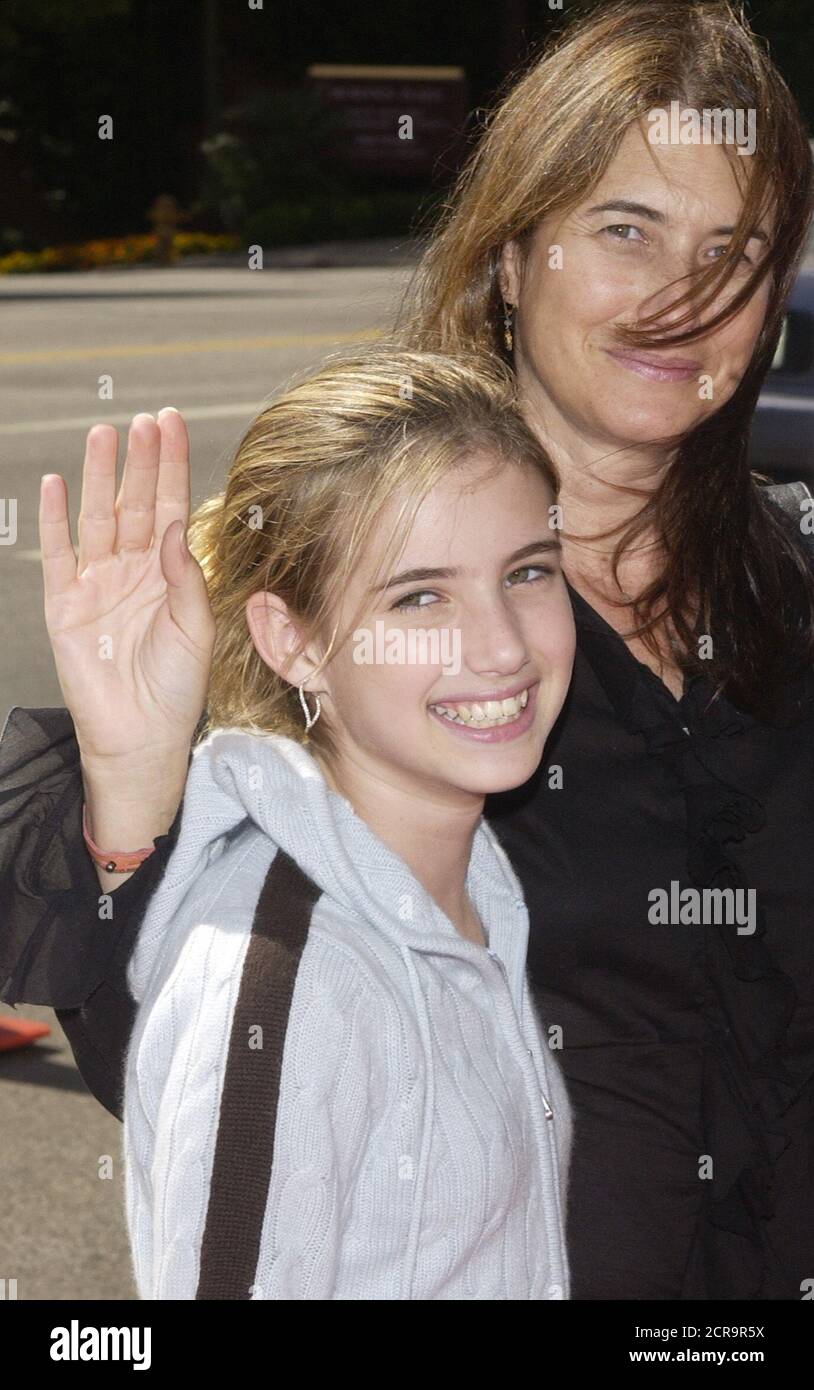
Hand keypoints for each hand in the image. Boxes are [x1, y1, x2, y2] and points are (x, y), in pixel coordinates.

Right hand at [39, 409, 215, 768]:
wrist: (140, 738)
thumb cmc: (176, 689)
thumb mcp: (195, 630)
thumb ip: (186, 578)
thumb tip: (175, 526)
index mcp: (169, 574)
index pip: (171, 508)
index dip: (171, 467)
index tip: (172, 426)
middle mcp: (133, 571)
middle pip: (135, 504)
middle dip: (139, 462)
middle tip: (144, 421)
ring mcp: (97, 584)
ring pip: (97, 518)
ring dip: (99, 477)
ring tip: (102, 435)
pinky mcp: (65, 605)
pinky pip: (58, 555)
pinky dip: (54, 521)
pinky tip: (53, 484)